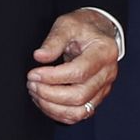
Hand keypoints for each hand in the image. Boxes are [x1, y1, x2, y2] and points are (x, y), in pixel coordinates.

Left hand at [26, 7, 119, 123]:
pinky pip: (80, 114)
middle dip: (50, 94)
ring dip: (53, 106)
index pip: (79, 72)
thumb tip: (39, 56)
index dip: (53, 77)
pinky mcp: (97, 97)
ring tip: (35, 93)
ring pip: (81, 111)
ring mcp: (104, 88)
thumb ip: (53, 40)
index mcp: (104, 52)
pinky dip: (60, 113)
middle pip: (79, 95)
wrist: (98, 32)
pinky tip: (44, 101)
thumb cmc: (82, 27)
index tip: (33, 73)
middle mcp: (107, 74)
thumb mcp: (67, 25)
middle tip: (31, 84)